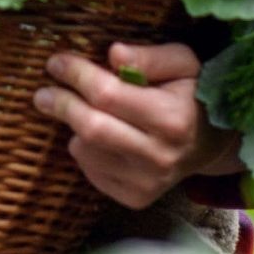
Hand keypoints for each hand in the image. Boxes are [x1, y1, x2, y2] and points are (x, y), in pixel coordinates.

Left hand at [38, 41, 240, 209]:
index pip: (109, 95)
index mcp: (172, 119)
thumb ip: (150, 57)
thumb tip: (114, 54)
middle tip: (44, 92)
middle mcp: (159, 157)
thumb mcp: (183, 64)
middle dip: (61, 104)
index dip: (77, 75)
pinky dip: (85, 149)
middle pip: (91, 128)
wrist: (209, 145)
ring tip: (84, 112)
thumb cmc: (191, 95)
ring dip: (75, 127)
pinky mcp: (134, 198)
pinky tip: (101, 138)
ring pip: (85, 150)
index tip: (56, 62)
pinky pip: (90, 170)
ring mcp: (146, 183)